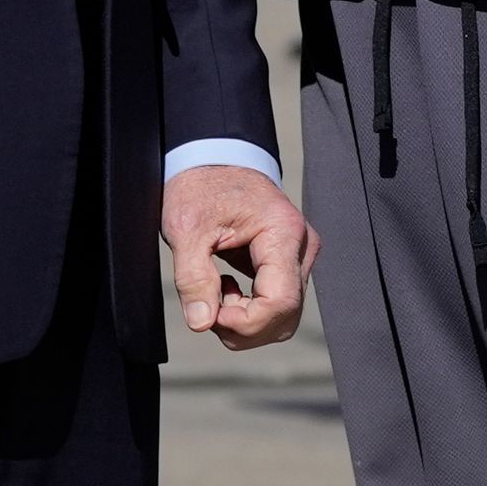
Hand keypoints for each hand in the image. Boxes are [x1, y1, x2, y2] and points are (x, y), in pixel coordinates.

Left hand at [161, 162, 315, 349]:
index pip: (281, 302)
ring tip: (215, 294)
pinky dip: (249, 310)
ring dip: (246, 321)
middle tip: (206, 308)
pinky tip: (226, 287)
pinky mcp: (288, 263)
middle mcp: (300, 246)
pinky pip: (277, 303)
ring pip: (283, 316)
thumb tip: (201, 322)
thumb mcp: (186, 228)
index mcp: (282, 232)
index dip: (246, 323)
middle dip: (244, 327)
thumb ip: (193, 278)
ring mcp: (298, 255)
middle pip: (285, 315)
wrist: (211, 158)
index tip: (211, 316)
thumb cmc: (201, 185)